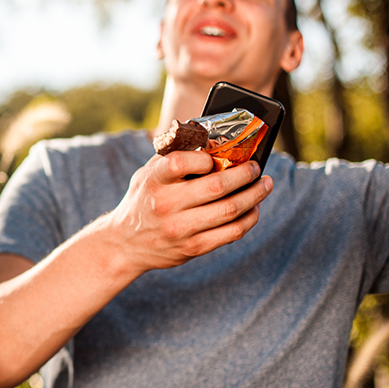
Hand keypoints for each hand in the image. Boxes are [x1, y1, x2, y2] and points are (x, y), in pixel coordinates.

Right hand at [102, 151, 272, 274]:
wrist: (124, 243)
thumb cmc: (143, 200)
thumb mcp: (147, 174)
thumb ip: (172, 157)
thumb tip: (212, 140)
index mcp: (153, 180)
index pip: (182, 161)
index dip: (206, 157)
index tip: (217, 156)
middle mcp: (165, 205)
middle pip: (217, 186)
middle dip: (245, 173)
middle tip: (256, 167)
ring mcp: (180, 229)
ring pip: (230, 210)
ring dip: (255, 195)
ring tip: (264, 185)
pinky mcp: (193, 247)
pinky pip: (232, 233)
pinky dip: (249, 218)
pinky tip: (254, 208)